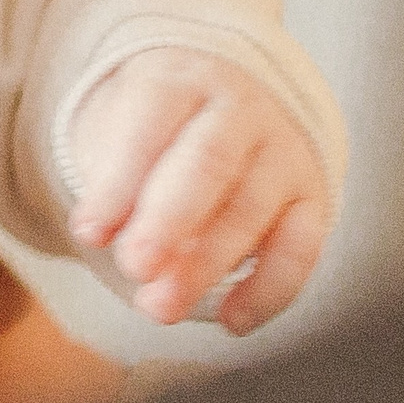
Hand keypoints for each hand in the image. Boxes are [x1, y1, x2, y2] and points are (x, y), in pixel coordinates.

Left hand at [67, 48, 330, 331]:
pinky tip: (231, 321)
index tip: (88, 234)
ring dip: (206, 267)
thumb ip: (113, 177)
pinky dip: (270, 290)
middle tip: (136, 268)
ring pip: (251, 210)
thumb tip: (100, 235)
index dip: (119, 183)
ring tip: (159, 308)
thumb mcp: (125, 126)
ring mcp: (284, 153)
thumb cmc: (160, 123)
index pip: (149, 127)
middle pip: (208, 163)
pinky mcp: (315, 197)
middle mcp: (241, 111)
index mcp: (182, 81)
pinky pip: (301, 248)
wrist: (236, 94)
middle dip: (169, 221)